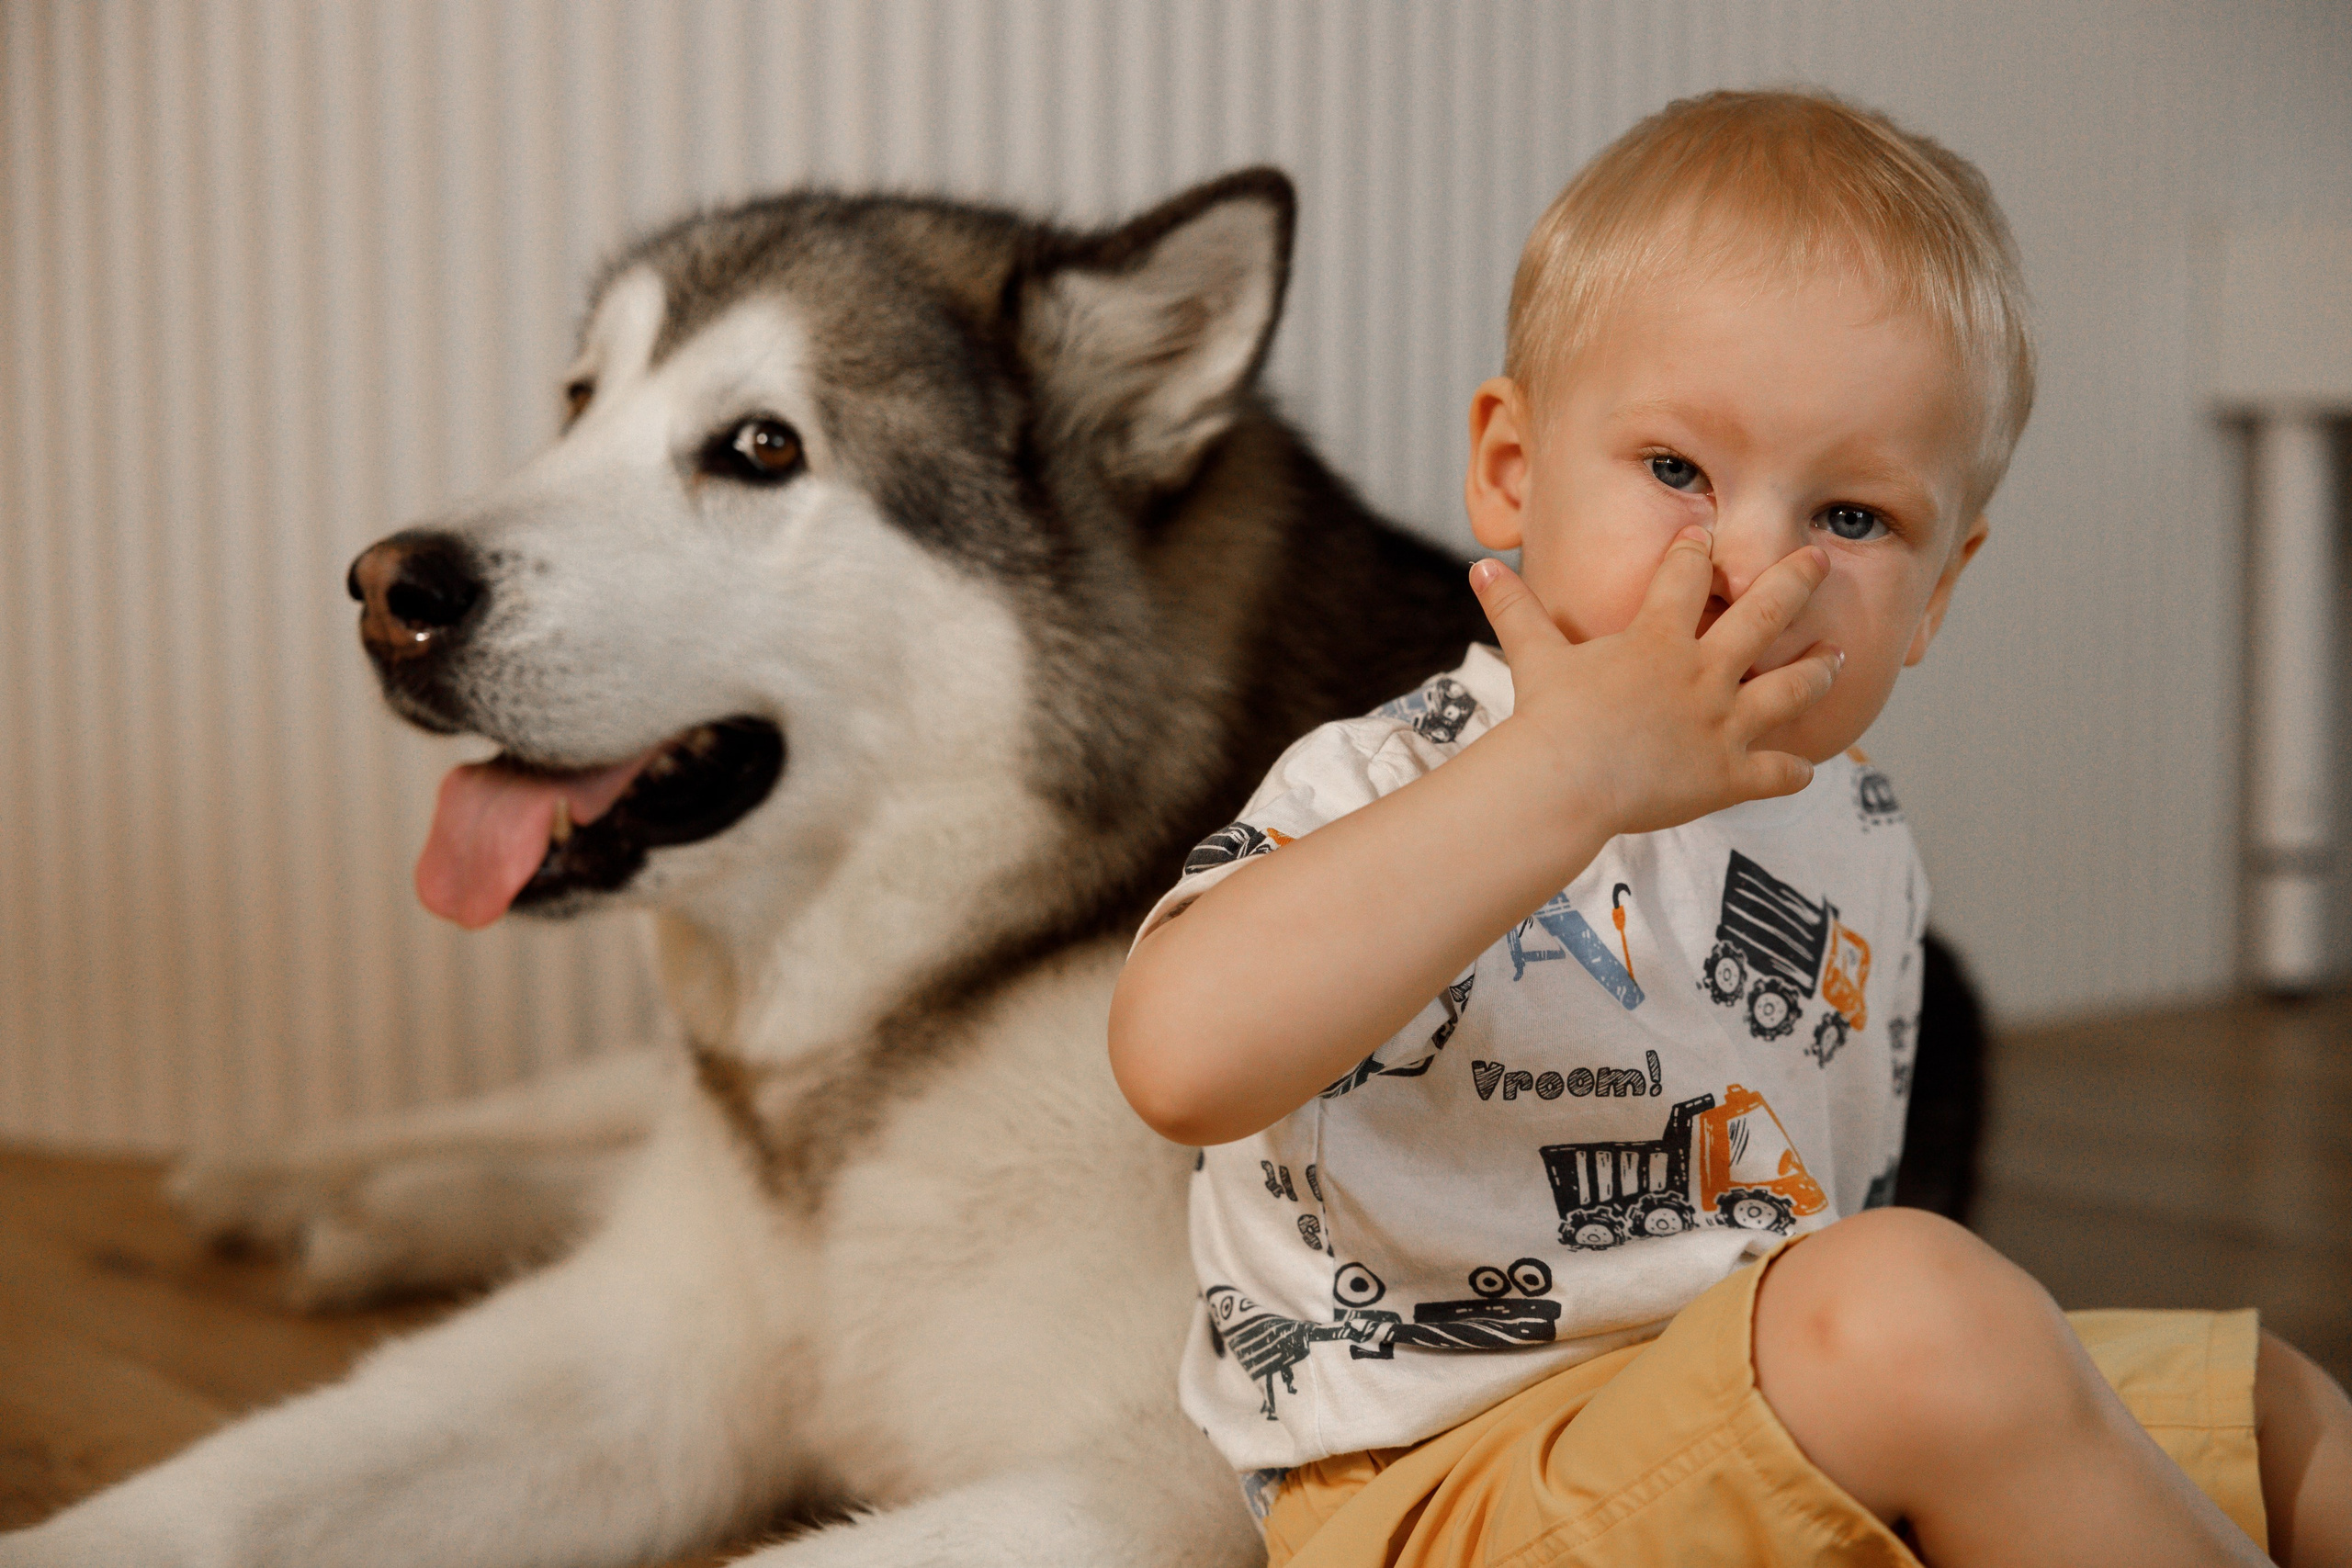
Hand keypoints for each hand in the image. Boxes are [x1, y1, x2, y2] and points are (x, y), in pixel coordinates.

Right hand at [1468, 525, 1841, 839]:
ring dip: (1817, 670)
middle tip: (1819, 561)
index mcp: (1658, 639)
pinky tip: (1804, 767)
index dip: (1694, 550)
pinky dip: (1791, 771)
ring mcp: (1722, 724)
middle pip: (1764, 615)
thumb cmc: (1549, 718)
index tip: (1706, 532)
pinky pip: (1776, 772)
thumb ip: (1514, 610)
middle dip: (1795, 581)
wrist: (1565, 780)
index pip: (1684, 576)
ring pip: (1790, 689)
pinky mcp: (1727, 775)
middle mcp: (1703, 673)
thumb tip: (1480, 569)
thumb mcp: (1533, 656)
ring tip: (1836, 656)